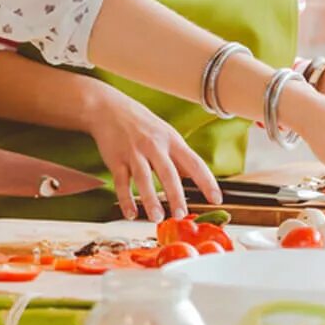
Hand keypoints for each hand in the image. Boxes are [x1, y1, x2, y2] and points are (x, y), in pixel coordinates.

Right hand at [84, 85, 220, 222]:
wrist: (108, 108)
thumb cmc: (141, 123)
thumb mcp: (165, 134)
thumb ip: (177, 156)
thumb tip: (193, 176)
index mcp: (171, 140)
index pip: (194, 163)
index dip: (207, 181)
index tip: (217, 199)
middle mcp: (154, 146)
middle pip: (168, 172)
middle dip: (176, 195)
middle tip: (181, 214)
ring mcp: (134, 152)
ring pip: (144, 178)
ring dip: (150, 199)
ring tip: (157, 217)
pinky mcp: (116, 159)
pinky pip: (121, 182)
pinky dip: (126, 199)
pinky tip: (131, 213)